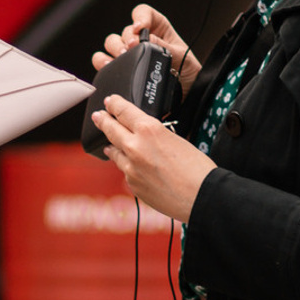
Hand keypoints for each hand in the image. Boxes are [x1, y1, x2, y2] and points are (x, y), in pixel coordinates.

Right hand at [92, 4, 198, 93]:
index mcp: (157, 29)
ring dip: (114, 48)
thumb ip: (164, 46)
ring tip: (122, 57)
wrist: (184, 95)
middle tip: (131, 47)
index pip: (144, 13)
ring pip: (111, 43)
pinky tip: (110, 66)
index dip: (140, 17)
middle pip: (125, 31)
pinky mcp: (120, 69)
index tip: (139, 28)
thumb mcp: (182, 56)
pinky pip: (102, 60)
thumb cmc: (186, 72)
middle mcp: (140, 39)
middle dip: (126, 38)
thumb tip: (147, 39)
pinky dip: (103, 61)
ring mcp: (128, 54)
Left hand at [93, 94, 214, 222]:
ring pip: (114, 152)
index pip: (123, 110)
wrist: (201, 196)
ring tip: (109, 144)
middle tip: (98, 116)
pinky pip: (125, 171)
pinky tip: (132, 167)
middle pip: (110, 129)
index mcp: (148, 130)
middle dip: (103, 120)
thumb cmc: (197, 168)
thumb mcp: (176, 139)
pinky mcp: (132, 184)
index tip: (109, 102)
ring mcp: (130, 168)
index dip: (113, 104)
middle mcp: (135, 147)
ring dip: (112, 146)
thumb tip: (144, 137)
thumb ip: (154, 135)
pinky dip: (128, 167)